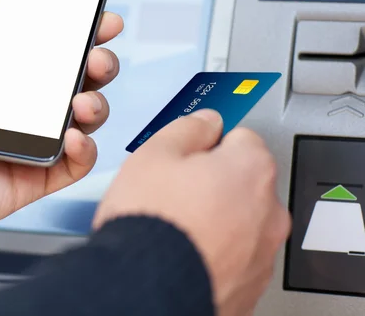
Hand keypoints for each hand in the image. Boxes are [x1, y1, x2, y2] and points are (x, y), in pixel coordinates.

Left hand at [0, 0, 122, 246]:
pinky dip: (86, 150)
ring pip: (82, 121)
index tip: (100, 22)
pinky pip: (74, 165)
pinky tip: (73, 136)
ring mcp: (25, 143)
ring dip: (96, 105)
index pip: (48, 52)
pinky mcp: (29, 177)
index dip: (79, 35)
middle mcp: (14, 109)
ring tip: (80, 101)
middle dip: (98, 66)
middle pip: (74, 83)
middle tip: (94, 59)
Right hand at [93, 109, 290, 315]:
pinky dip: (216, 252)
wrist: (145, 290)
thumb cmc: (152, 222)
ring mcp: (262, 253)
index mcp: (250, 169)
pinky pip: (235, 257)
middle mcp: (269, 211)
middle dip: (215, 182)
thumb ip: (188, 129)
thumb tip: (205, 122)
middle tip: (176, 191)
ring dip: (217, 219)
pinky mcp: (250, 286)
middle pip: (243, 182)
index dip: (208, 143)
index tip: (191, 154)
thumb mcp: (155, 154)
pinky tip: (184, 252)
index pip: (240, 137)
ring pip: (241, 221)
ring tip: (176, 226)